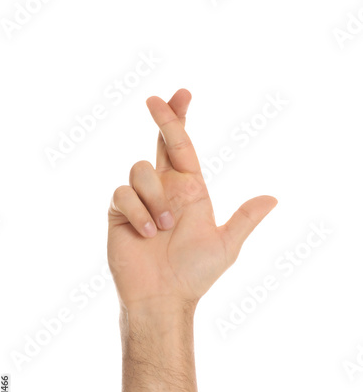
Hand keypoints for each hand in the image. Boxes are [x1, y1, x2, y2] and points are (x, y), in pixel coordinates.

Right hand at [107, 89, 276, 311]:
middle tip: (155, 99)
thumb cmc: (194, 273)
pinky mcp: (119, 212)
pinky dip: (137, 212)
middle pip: (160, 143)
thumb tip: (273, 198)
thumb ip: (245, 218)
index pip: (184, 148)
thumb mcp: (226, 245)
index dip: (181, 120)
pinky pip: (123, 194)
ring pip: (140, 171)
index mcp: (190, 191)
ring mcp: (140, 200)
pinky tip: (147, 233)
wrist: (162, 297)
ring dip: (156, 199)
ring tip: (164, 229)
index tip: (181, 94)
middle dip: (161, 118)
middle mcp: (165, 190)